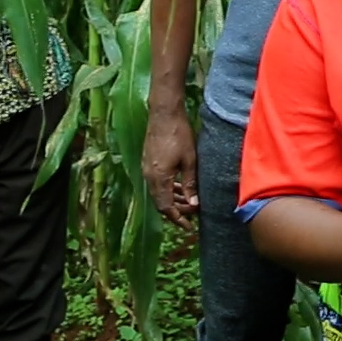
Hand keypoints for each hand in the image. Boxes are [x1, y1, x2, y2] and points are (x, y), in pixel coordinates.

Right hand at [142, 106, 199, 226]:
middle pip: (161, 203)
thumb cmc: (179, 135)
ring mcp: (147, 169)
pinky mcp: (149, 162)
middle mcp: (149, 177)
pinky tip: (180, 187)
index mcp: (159, 179)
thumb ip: (190, 183)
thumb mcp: (189, 160)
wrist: (164, 114)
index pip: (166, 207)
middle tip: (193, 215)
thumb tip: (194, 204)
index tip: (189, 227)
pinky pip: (158, 183)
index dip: (178, 219)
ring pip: (159, 193)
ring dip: (173, 200)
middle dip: (176, 211)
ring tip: (189, 203)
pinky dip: (169, 189)